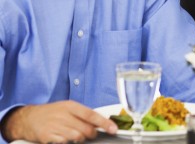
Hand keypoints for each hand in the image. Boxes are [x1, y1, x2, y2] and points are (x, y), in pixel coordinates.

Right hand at [2, 101, 117, 142]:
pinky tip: (66, 140)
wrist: (28, 118)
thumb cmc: (52, 113)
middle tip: (91, 135)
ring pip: (77, 138)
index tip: (114, 129)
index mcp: (71, 106)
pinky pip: (63, 143)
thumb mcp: (67, 108)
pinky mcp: (46, 137)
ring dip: (80, 140)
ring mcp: (55, 126)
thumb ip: (82, 115)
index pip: (92, 115)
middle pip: (86, 129)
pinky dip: (67, 143)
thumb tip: (100, 123)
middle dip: (92, 134)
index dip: (104, 123)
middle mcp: (64, 115)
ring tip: (77, 138)